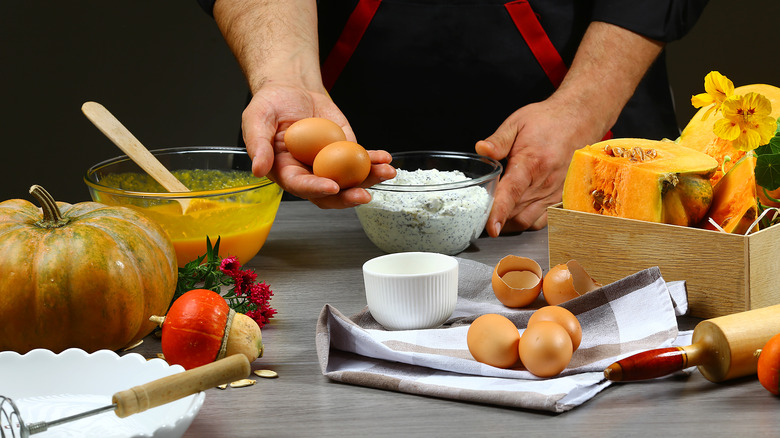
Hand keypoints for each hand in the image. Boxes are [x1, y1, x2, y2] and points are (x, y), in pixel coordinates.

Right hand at [242, 81, 395, 207]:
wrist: (291, 89)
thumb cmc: (270, 105)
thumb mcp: (256, 119)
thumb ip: (257, 144)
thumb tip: (258, 170)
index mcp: (286, 171)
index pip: (301, 186)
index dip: (316, 189)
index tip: (332, 187)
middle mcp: (309, 173)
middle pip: (330, 194)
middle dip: (348, 197)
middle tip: (363, 195)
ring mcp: (330, 164)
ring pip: (351, 180)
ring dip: (369, 179)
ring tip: (386, 172)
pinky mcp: (345, 151)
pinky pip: (361, 160)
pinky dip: (374, 161)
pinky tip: (385, 158)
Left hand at [475, 96, 606, 234]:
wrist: (580, 119)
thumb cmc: (547, 121)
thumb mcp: (517, 123)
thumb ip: (498, 140)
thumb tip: (481, 149)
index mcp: (531, 162)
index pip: (511, 193)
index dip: (499, 212)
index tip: (490, 227)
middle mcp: (545, 181)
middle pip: (516, 212)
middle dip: (496, 218)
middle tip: (479, 215)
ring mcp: (555, 192)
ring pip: (528, 220)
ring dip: (509, 223)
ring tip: (495, 216)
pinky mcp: (561, 197)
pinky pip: (542, 220)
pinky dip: (526, 222)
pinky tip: (515, 213)